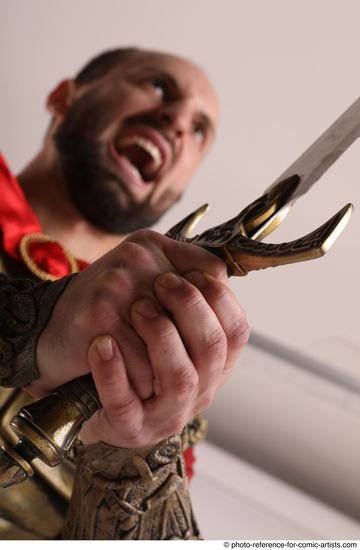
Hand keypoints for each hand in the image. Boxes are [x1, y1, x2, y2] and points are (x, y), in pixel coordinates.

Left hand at [28, 229, 248, 444]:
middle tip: (160, 282)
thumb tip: (206, 265)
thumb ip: (186, 289)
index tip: (190, 274)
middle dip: (190, 308)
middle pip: (211, 349)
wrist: (87, 390)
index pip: (236, 331)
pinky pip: (125, 403)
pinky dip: (114, 372)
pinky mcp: (128, 427)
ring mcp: (165, 413)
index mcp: (214, 363)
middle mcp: (198, 390)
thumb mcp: (166, 315)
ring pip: (179, 378)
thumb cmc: (131, 344)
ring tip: (136, 307)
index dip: (219, 299)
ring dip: (161, 335)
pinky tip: (101, 343)